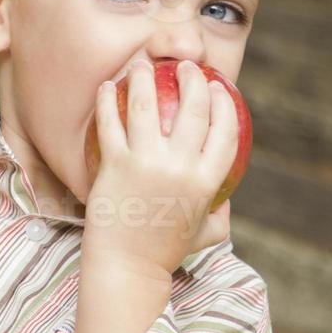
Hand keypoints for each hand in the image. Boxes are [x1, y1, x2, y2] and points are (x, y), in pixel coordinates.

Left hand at [84, 59, 235, 279]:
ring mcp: (146, 163)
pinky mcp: (115, 165)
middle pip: (193, 111)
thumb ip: (220, 212)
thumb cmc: (164, 252)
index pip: (225, 132)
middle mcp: (180, 167)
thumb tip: (226, 196)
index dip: (223, 104)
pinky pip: (110, 123)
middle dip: (192, 80)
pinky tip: (105, 87)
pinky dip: (106, 101)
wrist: (126, 267)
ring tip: (141, 65)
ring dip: (144, 79)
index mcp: (207, 181)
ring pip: (146, 106)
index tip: (217, 87)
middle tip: (185, 67)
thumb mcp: (206, 233)